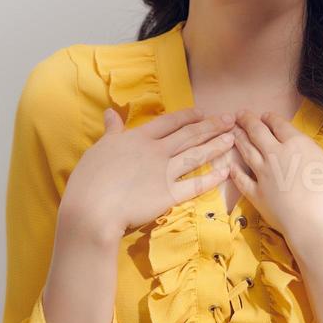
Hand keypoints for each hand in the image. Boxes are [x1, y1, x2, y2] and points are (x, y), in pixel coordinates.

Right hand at [60, 105, 236, 243]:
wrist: (93, 210)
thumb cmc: (90, 179)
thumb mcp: (99, 149)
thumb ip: (112, 132)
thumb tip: (111, 113)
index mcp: (138, 138)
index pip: (169, 122)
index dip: (187, 116)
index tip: (202, 112)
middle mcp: (156, 151)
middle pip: (189, 135)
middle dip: (211, 126)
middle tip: (230, 119)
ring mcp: (165, 173)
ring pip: (196, 155)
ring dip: (216, 146)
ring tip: (233, 138)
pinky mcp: (169, 195)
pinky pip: (195, 185)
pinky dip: (211, 178)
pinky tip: (225, 172)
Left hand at [227, 107, 322, 245]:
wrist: (313, 223)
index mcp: (296, 144)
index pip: (280, 125)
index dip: (271, 118)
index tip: (265, 114)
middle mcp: (275, 155)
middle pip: (258, 134)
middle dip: (248, 122)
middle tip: (239, 115)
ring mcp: (263, 175)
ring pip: (247, 152)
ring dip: (239, 140)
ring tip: (231, 132)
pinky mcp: (256, 194)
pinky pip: (242, 180)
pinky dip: (235, 172)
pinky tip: (230, 167)